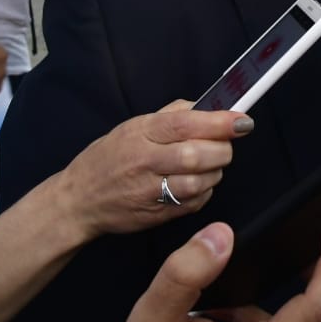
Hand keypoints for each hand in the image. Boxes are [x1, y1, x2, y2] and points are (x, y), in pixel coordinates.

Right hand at [63, 101, 250, 238]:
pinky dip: (204, 192)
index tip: (242, 120)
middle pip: (197, 155)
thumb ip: (171, 115)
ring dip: (215, 172)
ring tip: (210, 165)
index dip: (219, 122)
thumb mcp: (133, 126)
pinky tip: (196, 184)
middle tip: (226, 145)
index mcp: (141, 132)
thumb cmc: (108, 158)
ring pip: (200, 181)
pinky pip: (194, 203)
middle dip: (222, 149)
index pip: (186, 124)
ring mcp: (151, 190)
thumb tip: (207, 106)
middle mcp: (146, 161)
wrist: (78, 200)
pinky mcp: (157, 215)